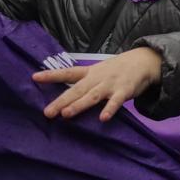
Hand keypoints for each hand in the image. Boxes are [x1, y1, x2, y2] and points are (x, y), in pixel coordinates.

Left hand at [34, 46, 162, 121]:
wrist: (144, 61)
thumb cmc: (117, 70)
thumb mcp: (98, 71)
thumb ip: (84, 82)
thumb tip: (63, 98)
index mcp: (90, 72)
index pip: (68, 72)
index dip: (52, 75)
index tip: (34, 77)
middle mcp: (98, 78)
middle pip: (77, 89)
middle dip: (62, 100)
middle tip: (47, 112)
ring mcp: (111, 84)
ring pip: (93, 96)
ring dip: (79, 105)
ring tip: (66, 114)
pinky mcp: (124, 91)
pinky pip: (116, 101)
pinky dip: (110, 109)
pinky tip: (102, 119)